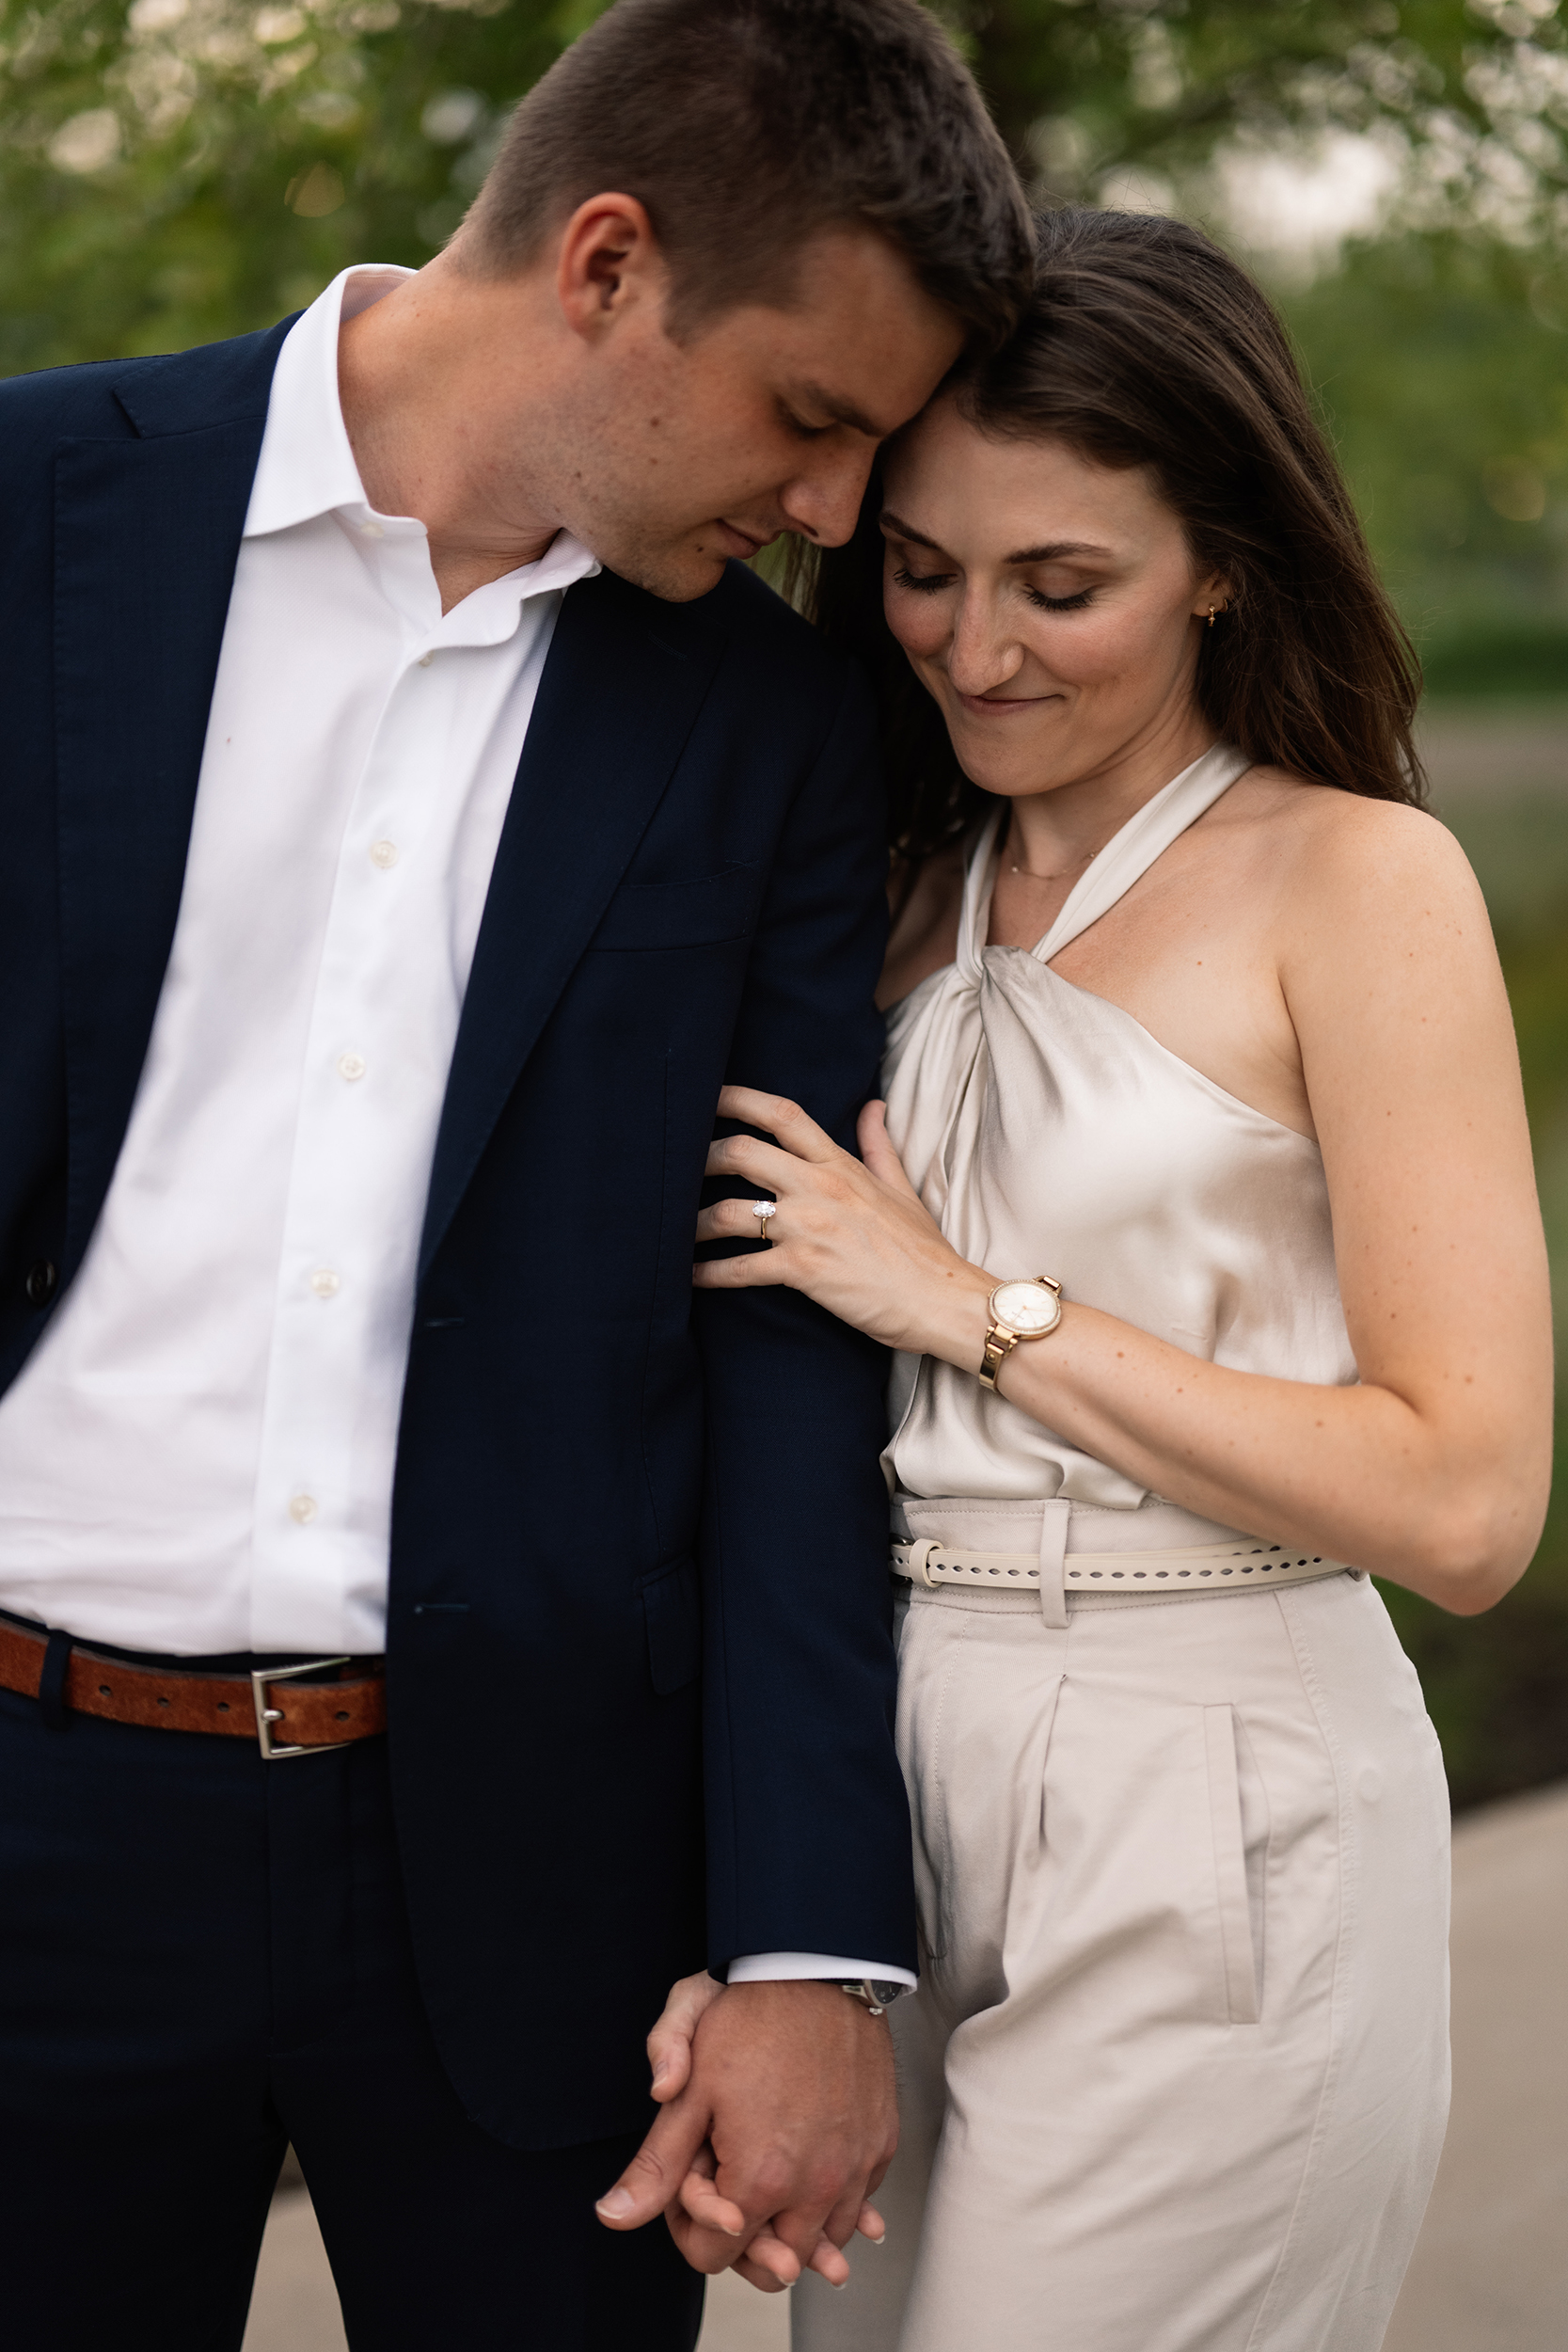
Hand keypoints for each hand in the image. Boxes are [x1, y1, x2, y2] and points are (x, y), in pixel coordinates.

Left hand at [596, 1980, 896, 2288]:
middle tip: (732, 2185)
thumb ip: (656, 2164)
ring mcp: (856, 2168)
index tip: (692, 2188)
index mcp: (761, 2180)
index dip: (691, 2229)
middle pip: (776, 2261)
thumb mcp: (691, 2086)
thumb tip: (612, 2216)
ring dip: (797, 2225)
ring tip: (773, 2183)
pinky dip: (839, 2200)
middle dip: (747, 2236)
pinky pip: (860, 2202)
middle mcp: (818, 2188)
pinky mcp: (881, 2145)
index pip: (715, 2258)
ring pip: (826, 2239)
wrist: (820, 1967)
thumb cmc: (751, 2017)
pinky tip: (815, 2170)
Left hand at [693, 1085, 991, 1363]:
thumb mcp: (903, 1188)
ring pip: (729, 1211)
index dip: (737, 1099)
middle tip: (681, 1171)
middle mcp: (818, 1187)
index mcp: (839, 1164)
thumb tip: (872, 1105)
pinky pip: (740, 1268)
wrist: (942, 1300)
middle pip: (741, 1151)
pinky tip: (693, 1277)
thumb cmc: (923, 1250)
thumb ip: (879, 1145)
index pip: (782, 1115)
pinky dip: (709, 1273)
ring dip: (694, 1222)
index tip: (707, 1098)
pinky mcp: (802, 1269)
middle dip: (701, 1158)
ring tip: (680, 1233)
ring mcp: (808, 1227)